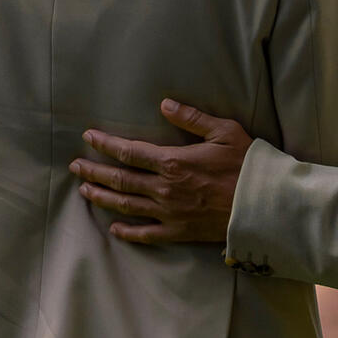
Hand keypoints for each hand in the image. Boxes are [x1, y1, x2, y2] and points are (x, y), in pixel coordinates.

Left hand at [72, 100, 249, 244]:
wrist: (262, 205)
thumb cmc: (246, 165)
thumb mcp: (224, 132)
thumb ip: (192, 118)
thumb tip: (164, 104)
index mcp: (172, 162)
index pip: (129, 152)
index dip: (105, 144)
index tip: (88, 138)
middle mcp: (163, 189)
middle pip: (120, 179)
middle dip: (94, 172)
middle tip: (75, 167)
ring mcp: (168, 213)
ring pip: (126, 205)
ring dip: (102, 198)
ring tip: (84, 192)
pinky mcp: (179, 232)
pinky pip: (146, 234)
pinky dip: (127, 232)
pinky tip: (114, 228)